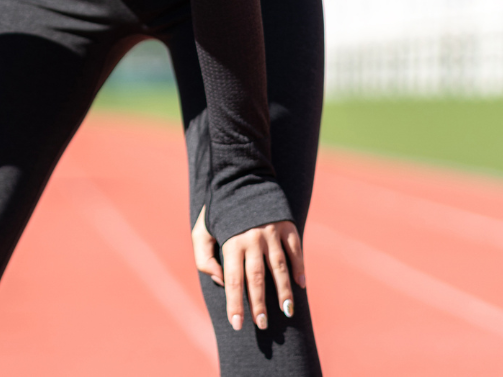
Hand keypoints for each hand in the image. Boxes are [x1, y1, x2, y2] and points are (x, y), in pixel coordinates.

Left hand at [192, 206, 305, 330]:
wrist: (241, 177)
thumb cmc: (219, 212)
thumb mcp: (202, 231)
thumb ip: (203, 258)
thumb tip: (220, 281)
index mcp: (230, 241)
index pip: (233, 280)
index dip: (235, 304)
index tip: (237, 324)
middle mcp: (251, 238)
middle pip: (256, 277)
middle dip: (259, 303)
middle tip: (262, 325)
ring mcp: (271, 231)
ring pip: (279, 267)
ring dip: (284, 291)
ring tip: (287, 312)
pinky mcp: (286, 224)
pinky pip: (295, 249)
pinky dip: (299, 267)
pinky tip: (301, 285)